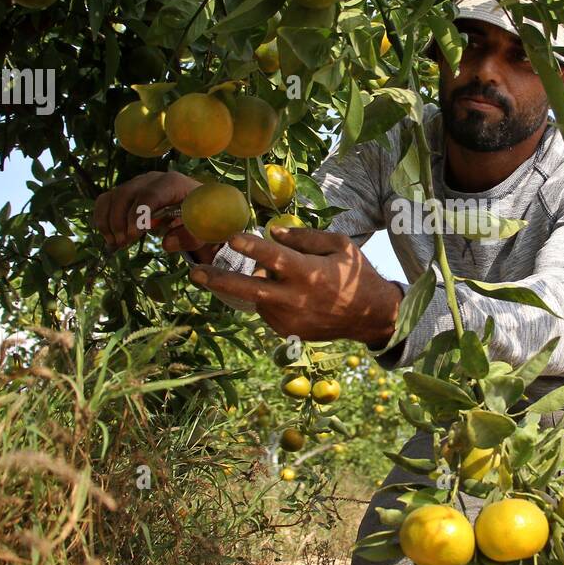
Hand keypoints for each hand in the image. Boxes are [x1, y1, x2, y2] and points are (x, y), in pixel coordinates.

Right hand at [93, 170, 217, 260]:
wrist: (197, 206)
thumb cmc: (201, 216)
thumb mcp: (202, 229)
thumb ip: (189, 236)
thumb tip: (166, 244)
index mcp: (173, 183)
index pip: (150, 194)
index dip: (138, 213)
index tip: (135, 234)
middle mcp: (151, 179)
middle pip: (126, 193)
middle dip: (121, 220)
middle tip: (124, 243)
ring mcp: (136, 184)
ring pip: (112, 197)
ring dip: (109, 221)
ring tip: (116, 243)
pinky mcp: (126, 192)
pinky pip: (106, 200)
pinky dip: (102, 218)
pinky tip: (109, 236)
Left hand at [189, 227, 402, 346]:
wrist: (369, 316)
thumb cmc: (354, 274)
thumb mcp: (339, 246)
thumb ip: (305, 237)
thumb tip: (273, 232)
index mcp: (309, 273)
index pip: (274, 258)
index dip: (251, 247)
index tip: (231, 237)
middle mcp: (296, 299)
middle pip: (249, 289)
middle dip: (219, 280)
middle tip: (194, 272)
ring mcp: (290, 319)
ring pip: (258, 297)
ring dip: (258, 284)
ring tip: (276, 277)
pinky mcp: (287, 332)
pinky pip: (267, 309)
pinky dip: (270, 298)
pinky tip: (290, 294)